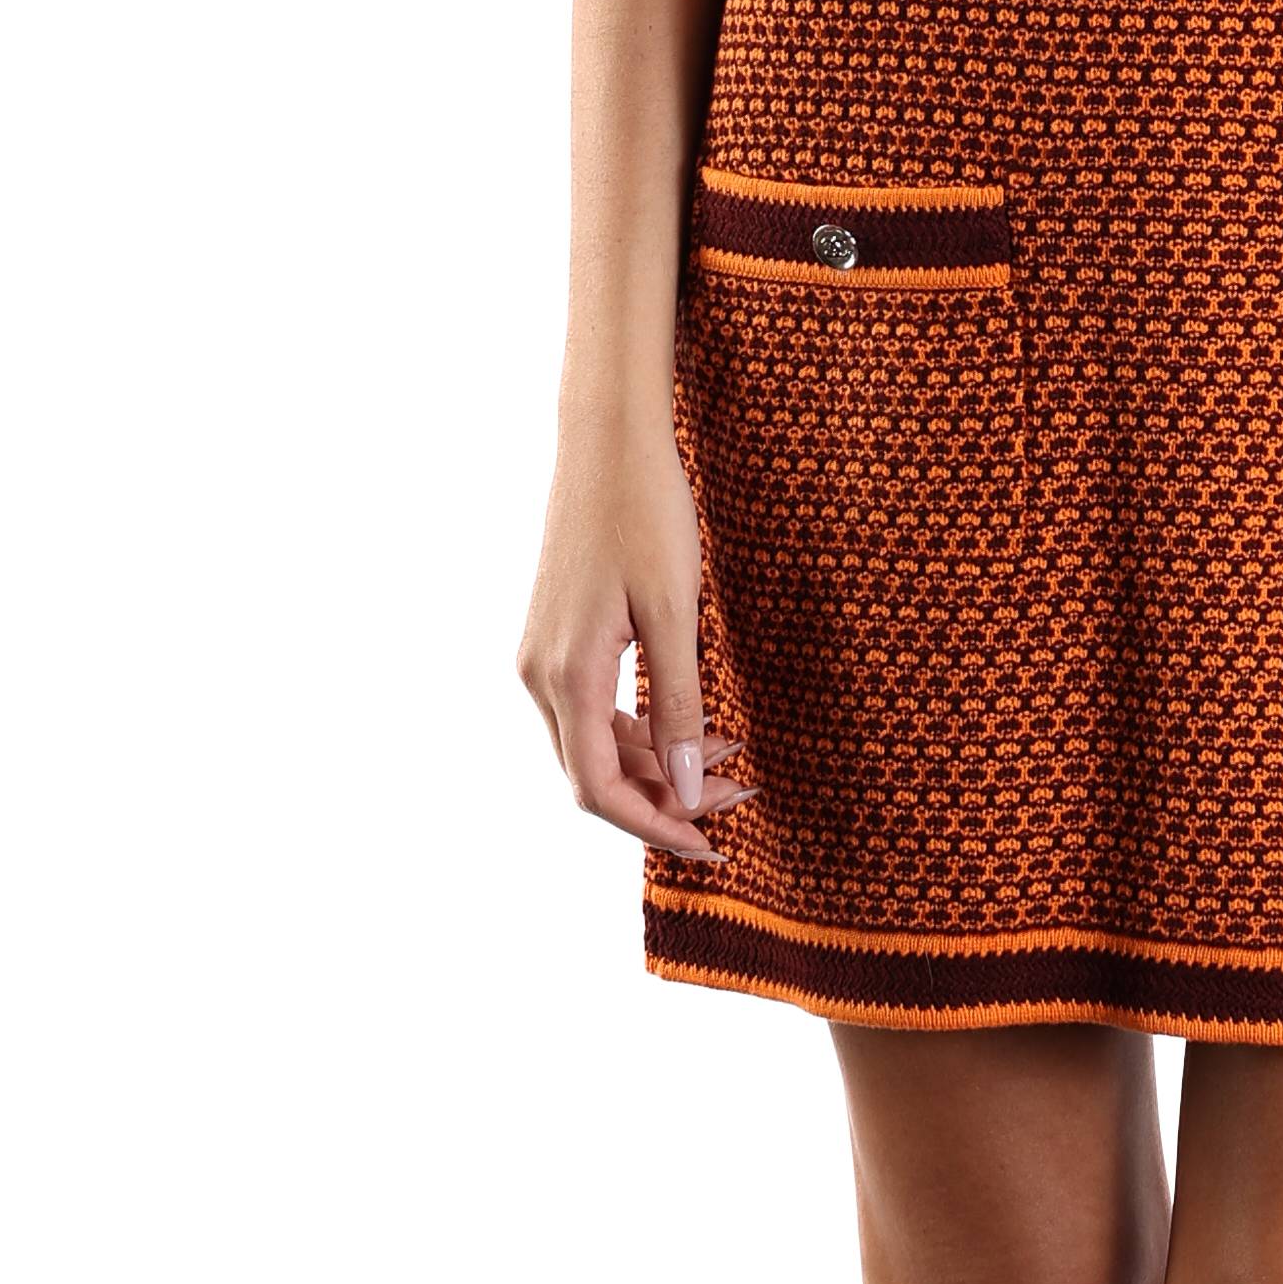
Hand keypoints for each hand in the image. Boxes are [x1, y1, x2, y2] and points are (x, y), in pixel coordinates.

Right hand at [518, 425, 755, 858]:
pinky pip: (592, 708)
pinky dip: (639, 728)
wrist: (607, 438)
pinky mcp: (556, 637)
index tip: (711, 846)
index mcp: (566, 675)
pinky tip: (690, 724)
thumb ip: (679, 704)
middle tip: (741, 799)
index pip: (598, 789)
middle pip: (594, 775)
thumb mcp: (674, 610)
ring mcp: (542, 655)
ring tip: (730, 761)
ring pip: (593, 744)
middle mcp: (541, 675)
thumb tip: (688, 790)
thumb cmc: (644, 511)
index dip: (654, 827)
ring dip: (656, 764)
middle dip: (666, 799)